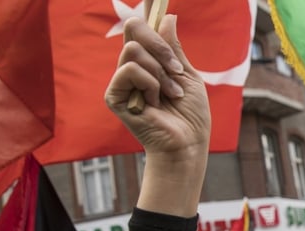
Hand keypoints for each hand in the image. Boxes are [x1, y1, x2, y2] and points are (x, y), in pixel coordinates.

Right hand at [105, 14, 210, 216]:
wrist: (188, 143)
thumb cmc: (191, 115)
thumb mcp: (187, 75)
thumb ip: (173, 48)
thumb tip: (167, 16)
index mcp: (149, 61)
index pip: (140, 27)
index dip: (147, 12)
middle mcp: (132, 67)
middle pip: (134, 29)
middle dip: (160, 47)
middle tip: (177, 70)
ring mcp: (121, 81)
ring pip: (134, 50)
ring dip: (160, 72)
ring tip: (170, 94)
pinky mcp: (113, 96)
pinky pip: (129, 70)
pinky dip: (149, 83)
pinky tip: (155, 102)